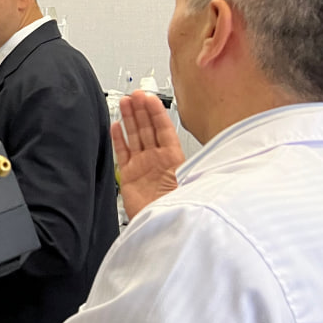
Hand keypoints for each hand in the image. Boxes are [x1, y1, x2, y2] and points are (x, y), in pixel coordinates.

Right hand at [111, 90, 183, 218]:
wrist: (165, 227)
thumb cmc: (182, 206)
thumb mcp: (192, 180)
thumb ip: (191, 165)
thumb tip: (206, 151)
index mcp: (174, 158)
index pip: (163, 128)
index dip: (155, 111)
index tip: (148, 98)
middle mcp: (157, 160)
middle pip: (147, 128)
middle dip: (140, 110)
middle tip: (134, 95)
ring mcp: (142, 167)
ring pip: (134, 137)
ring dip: (129, 119)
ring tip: (124, 103)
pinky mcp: (128, 176)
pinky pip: (121, 153)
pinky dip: (118, 139)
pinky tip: (116, 126)